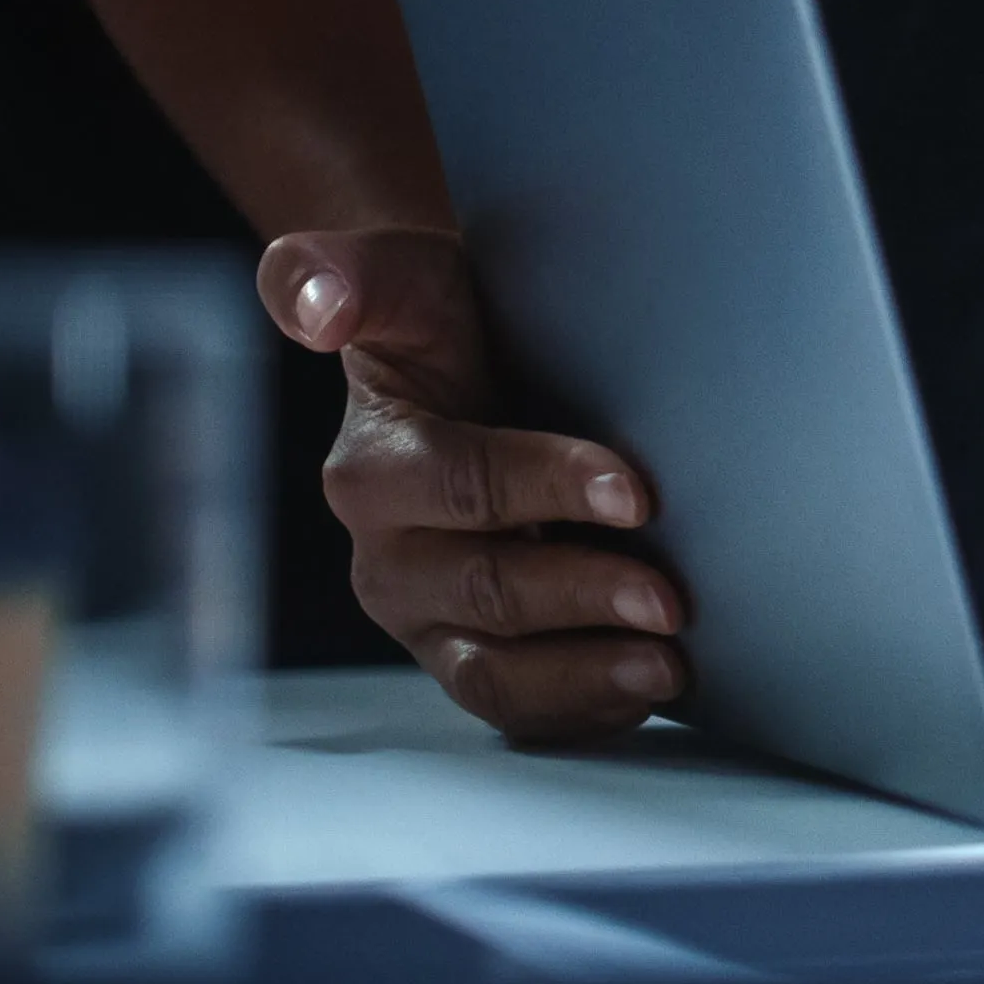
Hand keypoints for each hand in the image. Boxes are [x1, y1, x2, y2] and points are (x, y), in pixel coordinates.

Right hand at [258, 229, 687, 742]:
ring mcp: (433, 620)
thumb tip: (314, 305)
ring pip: (495, 672)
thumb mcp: (402, 280)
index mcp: (375, 468)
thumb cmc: (444, 327)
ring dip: (584, 673)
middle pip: (484, 590)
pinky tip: (647, 689)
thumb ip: (345, 275)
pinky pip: (521, 708)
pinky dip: (585, 708)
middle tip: (669, 597)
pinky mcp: (476, 659)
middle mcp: (394, 557)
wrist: (471, 370)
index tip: (633, 491)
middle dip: (581, 594)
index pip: (457, 485)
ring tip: (667, 664)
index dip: (543, 487)